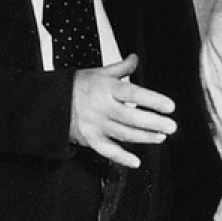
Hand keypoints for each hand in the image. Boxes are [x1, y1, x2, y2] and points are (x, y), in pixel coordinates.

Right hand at [70, 54, 177, 168]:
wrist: (50, 102)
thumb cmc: (76, 86)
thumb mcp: (98, 72)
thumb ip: (120, 68)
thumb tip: (135, 58)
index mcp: (105, 88)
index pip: (133, 93)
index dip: (153, 100)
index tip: (169, 106)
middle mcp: (101, 106)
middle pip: (131, 116)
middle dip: (154, 122)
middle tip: (171, 126)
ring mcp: (95, 124)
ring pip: (124, 134)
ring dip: (144, 137)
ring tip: (161, 137)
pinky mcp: (89, 139)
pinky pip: (107, 151)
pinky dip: (122, 158)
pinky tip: (135, 161)